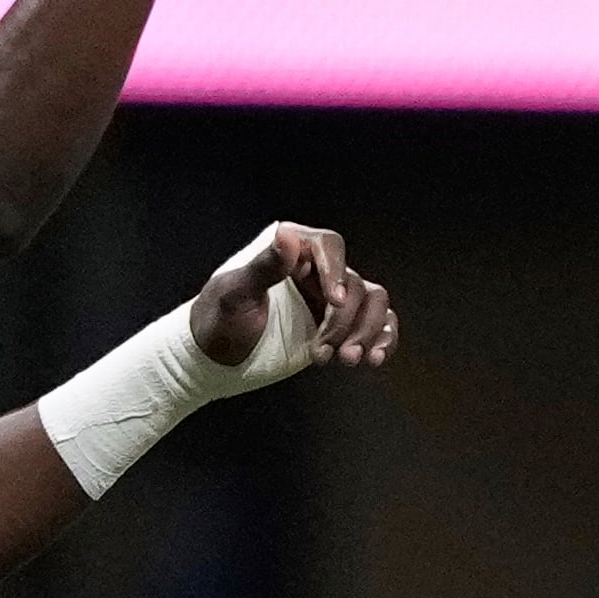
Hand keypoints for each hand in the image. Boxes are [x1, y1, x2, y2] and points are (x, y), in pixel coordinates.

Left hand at [187, 223, 397, 374]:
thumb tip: (288, 237)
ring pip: (373, 304)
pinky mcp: (339, 327)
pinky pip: (377, 325)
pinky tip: (374, 359)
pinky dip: (383, 340)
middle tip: (325, 351)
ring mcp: (330, 300)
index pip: (329, 247)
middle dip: (346, 321)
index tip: (333, 302)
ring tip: (348, 359)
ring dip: (368, 333)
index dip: (337, 271)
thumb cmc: (218, 320)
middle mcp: (316, 271)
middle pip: (355, 284)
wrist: (215, 358)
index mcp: (291, 252)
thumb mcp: (236, 293)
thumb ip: (265, 266)